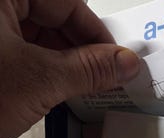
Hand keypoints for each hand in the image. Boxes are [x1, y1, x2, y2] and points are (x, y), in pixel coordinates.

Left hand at [0, 0, 140, 137]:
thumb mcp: (40, 80)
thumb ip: (89, 69)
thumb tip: (125, 64)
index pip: (65, 4)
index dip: (96, 34)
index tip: (117, 62)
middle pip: (52, 18)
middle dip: (81, 51)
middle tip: (105, 77)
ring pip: (39, 37)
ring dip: (66, 64)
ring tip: (84, 88)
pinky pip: (24, 53)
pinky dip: (45, 71)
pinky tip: (58, 90)